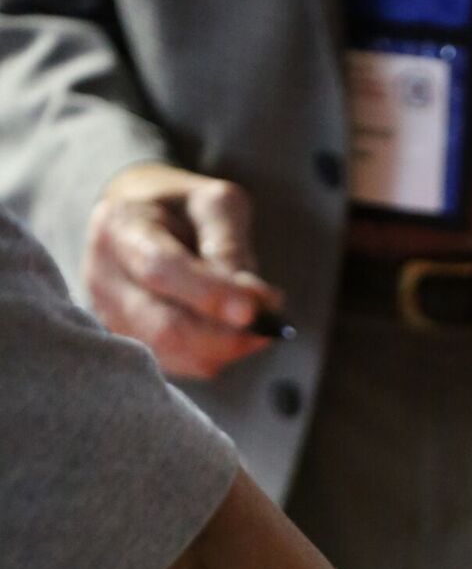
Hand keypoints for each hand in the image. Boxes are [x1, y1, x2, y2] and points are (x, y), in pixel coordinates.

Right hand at [84, 162, 282, 378]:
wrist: (143, 220)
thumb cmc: (182, 209)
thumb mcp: (213, 203)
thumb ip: (231, 248)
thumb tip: (256, 304)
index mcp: (120, 227)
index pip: (160, 269)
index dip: (209, 294)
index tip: (254, 310)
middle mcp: (105, 277)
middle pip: (164, 326)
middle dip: (226, 335)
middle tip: (270, 324)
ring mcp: (111, 317)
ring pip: (174, 353)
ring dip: (225, 347)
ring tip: (256, 323)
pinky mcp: (130, 343)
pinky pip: (178, 365)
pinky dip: (215, 355)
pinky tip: (233, 334)